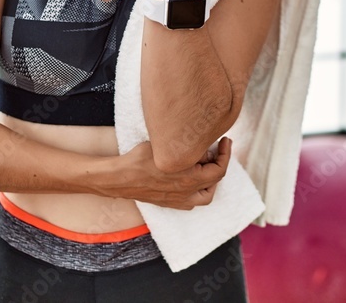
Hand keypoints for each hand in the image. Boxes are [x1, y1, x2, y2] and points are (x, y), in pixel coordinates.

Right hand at [114, 136, 233, 209]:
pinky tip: (193, 180)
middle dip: (219, 163)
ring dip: (211, 181)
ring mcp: (178, 201)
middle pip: (215, 181)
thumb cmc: (140, 159)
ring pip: (205, 197)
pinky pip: (191, 202)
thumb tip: (206, 150)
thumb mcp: (168, 146)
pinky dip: (198, 191)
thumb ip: (190, 148)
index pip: (220, 169)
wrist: (119, 178)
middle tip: (217, 150)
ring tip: (207, 167)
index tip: (225, 141)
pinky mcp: (169, 204)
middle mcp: (187, 193)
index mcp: (190, 179)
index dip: (226, 154)